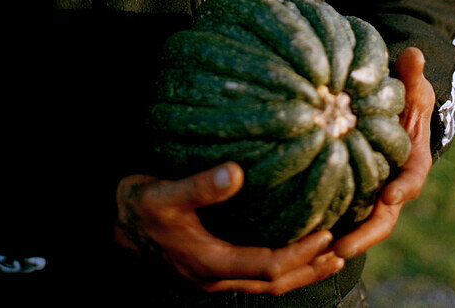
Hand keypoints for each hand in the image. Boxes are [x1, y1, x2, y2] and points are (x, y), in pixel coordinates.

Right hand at [115, 162, 344, 293]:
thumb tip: (236, 172)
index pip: (266, 267)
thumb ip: (200, 186)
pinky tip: (291, 244)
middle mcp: (215, 276)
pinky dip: (279, 263)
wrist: (113, 223)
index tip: (327, 235)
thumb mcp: (164, 193)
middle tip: (342, 248)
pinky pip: (254, 271)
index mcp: (208, 263)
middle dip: (309, 268)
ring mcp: (212, 275)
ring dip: (298, 269)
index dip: (300, 255)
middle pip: (273, 283)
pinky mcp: (210, 266)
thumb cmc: (138, 206)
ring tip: (329, 252)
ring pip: (265, 281)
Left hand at [333, 46, 435, 258]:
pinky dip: (326, 228)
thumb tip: (414, 54)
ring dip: (342, 240)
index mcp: (413, 162)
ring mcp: (374, 194)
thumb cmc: (405, 97)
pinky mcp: (352, 195)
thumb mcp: (411, 84)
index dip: (402, 188)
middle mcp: (394, 185)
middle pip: (384, 217)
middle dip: (365, 234)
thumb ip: (412, 73)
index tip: (390, 196)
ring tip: (317, 254)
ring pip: (361, 224)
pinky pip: (342, 216)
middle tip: (342, 248)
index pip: (412, 179)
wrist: (395, 113)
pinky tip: (300, 239)